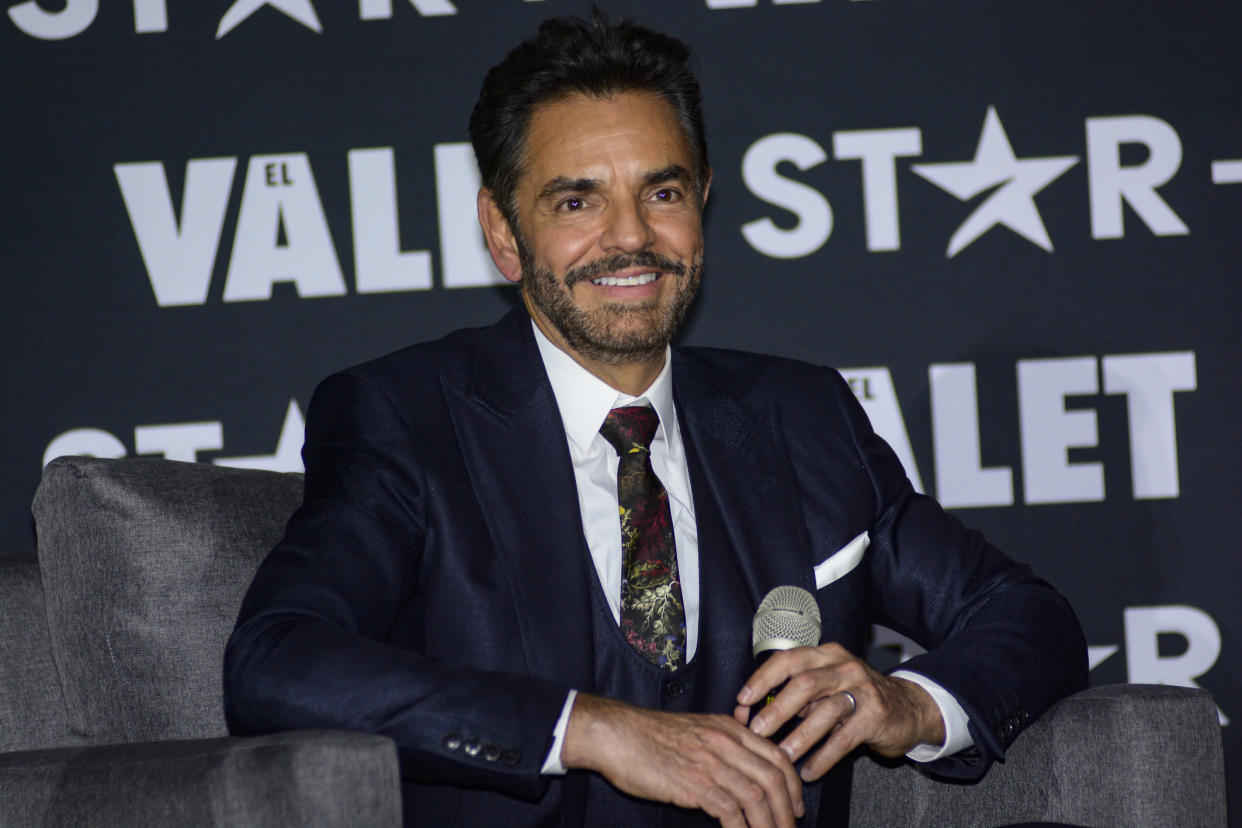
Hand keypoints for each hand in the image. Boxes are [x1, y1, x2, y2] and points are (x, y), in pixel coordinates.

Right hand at [562, 693, 804, 827]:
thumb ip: (722, 745)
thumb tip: (742, 770)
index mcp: (729, 729)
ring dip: (769, 824)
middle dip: (787, 810)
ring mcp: (711, 762)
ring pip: (756, 797)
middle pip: (773, 778)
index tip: (795, 806)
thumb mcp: (696, 730)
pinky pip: (730, 811)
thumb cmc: (650, 736)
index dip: (792, 785)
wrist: (617, 734)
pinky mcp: (694, 783)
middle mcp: (725, 742)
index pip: (776, 756)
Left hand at [732, 643, 945, 782]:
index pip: (788, 660)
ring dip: (801, 736)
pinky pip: (845, 738)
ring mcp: (863, 689)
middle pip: (805, 683)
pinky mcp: (877, 715)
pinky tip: (810, 771)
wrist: (908, 707)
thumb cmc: (855, 697)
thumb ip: (795, 696)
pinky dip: (824, 756)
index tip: (743, 699)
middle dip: (778, 709)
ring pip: (826, 711)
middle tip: (757, 730)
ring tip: (783, 755)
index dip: (763, 678)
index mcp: (825, 655)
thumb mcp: (825, 688)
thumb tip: (753, 713)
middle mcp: (844, 667)